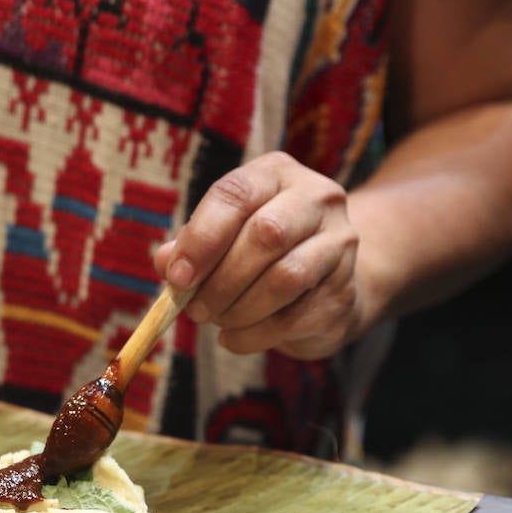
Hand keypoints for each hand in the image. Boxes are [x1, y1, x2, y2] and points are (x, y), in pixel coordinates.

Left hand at [154, 151, 365, 360]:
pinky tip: (235, 338)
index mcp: (276, 174)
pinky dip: (255, 335)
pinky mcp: (345, 290)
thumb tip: (166, 261)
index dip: (202, 238)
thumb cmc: (260, 253)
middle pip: (266, 234)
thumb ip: (191, 245)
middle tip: (196, 309)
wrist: (325, 282)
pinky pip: (296, 317)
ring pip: (285, 277)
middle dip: (221, 280)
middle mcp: (317, 199)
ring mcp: (339, 243)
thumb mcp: (222, 236)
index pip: (236, 194)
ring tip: (217, 321)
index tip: (178, 277)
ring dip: (239, 309)